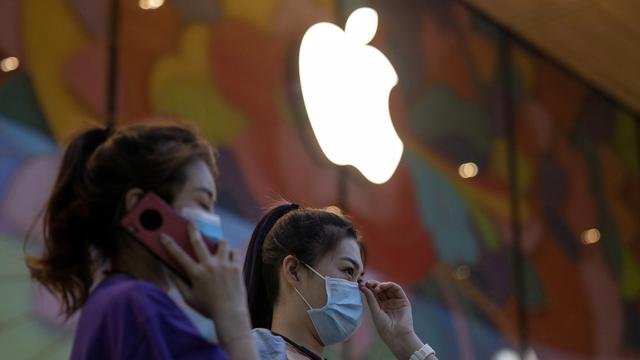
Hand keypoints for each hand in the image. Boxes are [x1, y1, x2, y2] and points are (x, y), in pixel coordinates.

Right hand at [160, 224, 250, 343]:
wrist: (230, 313)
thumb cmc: (208, 308)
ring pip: (221, 243)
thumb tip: (169, 270)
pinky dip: (230, 253)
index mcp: (196, 274)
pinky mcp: (236, 266)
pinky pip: (234, 251)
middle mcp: (209, 266)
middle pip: (199, 242)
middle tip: (190, 222)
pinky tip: (228, 258)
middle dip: (193, 229)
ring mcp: (224, 265)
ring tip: (217, 246)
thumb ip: (178, 283)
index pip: (178, 255)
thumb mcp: (189, 298)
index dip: (169, 244)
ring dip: (218, 243)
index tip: (163, 234)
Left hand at [360, 280, 423, 358]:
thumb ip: (370, 298)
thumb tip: (362, 286)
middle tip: (367, 283)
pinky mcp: (403, 300)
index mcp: (380, 306)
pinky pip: (397, 289)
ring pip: (388, 288)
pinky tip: (383, 286)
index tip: (361, 284)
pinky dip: (390, 285)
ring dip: (381, 284)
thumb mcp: (375, 311)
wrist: (397, 335)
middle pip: (380, 289)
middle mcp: (388, 302)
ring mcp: (396, 300)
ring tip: (376, 286)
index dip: (368, 288)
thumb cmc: (384, 327)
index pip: (373, 293)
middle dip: (374, 284)